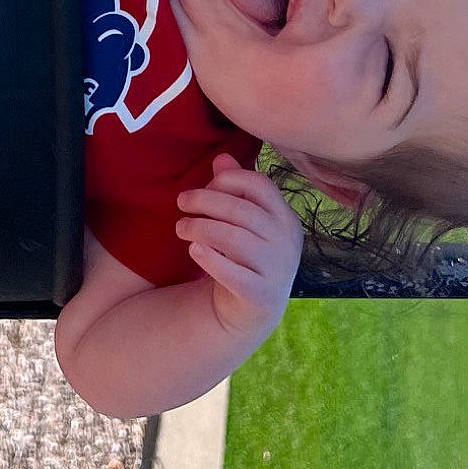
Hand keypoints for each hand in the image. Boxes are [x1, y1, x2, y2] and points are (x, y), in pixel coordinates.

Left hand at [174, 153, 303, 340]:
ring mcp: (278, 270)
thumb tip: (221, 158)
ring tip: (180, 228)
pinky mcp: (262, 297)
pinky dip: (211, 259)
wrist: (250, 309)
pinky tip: (194, 250)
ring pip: (236, 239)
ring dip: (201, 228)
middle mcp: (287, 242)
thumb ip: (234, 190)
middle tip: (181, 203)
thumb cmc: (243, 255)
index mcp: (285, 217)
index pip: (260, 185)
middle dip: (206, 201)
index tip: (204, 186)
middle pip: (243, 211)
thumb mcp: (241, 222)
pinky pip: (234, 275)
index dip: (228, 180)